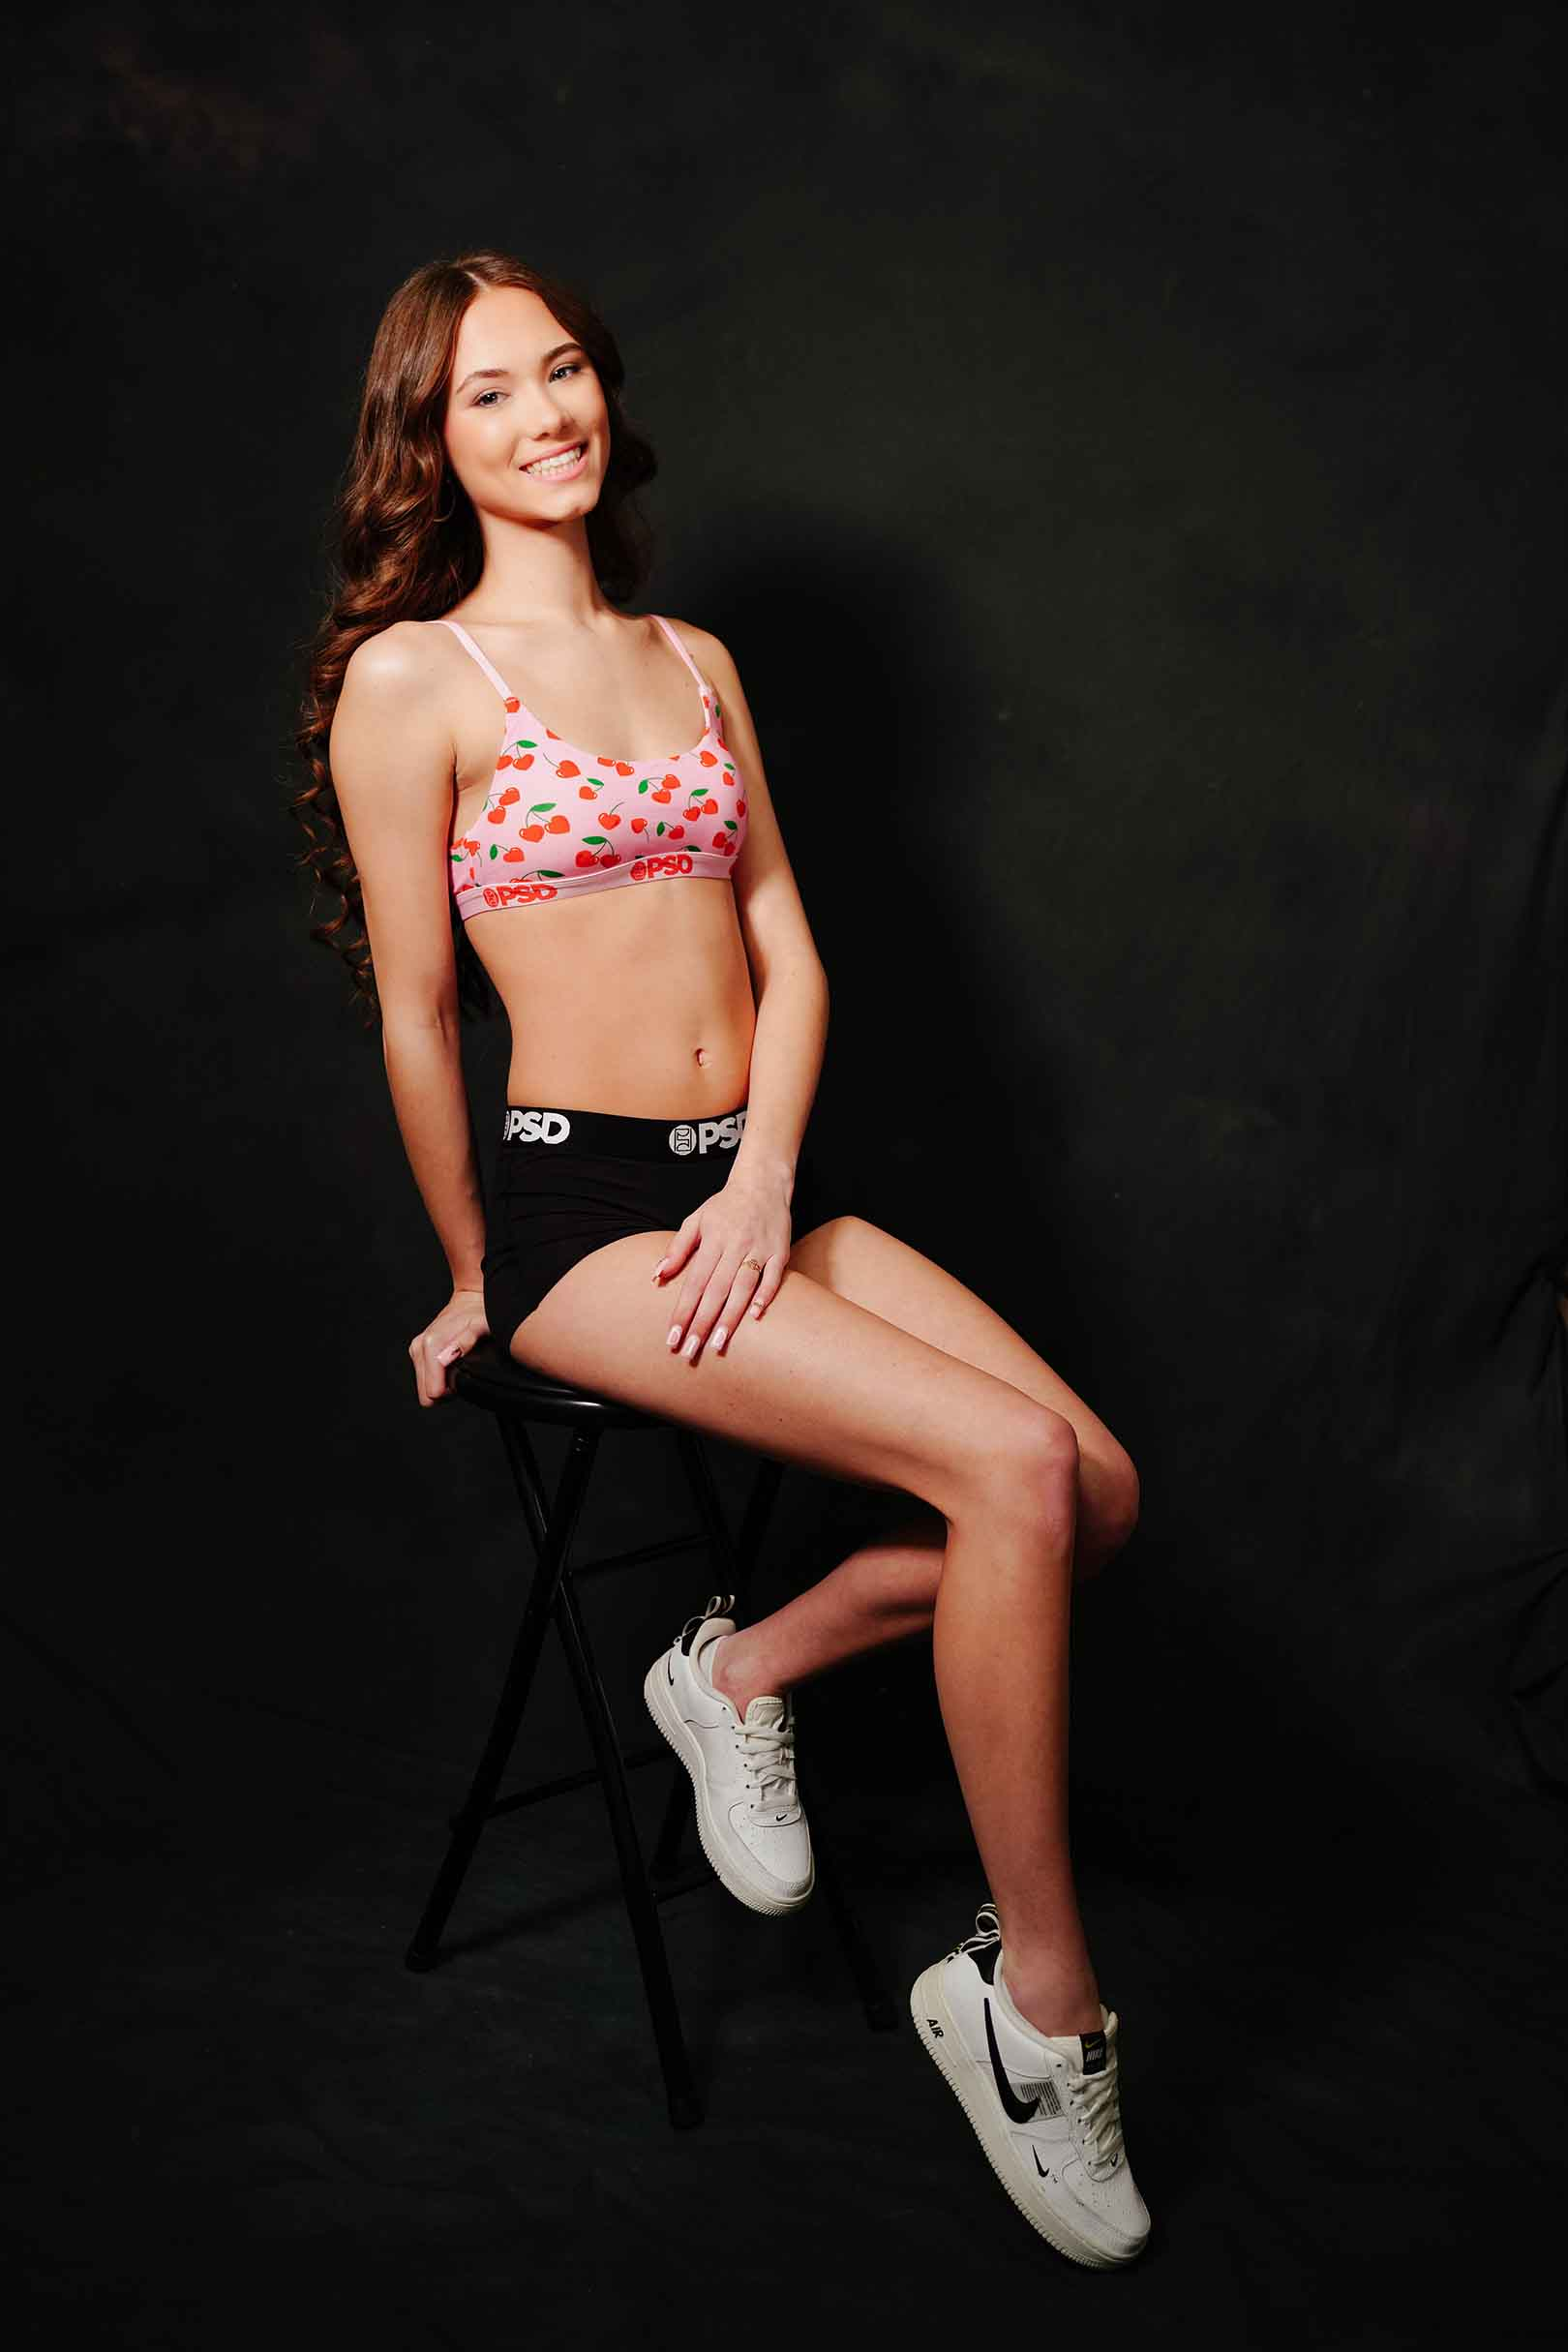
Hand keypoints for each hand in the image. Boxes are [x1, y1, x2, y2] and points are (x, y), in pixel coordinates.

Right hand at [409, 1285, 488, 1406]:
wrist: (471, 1300)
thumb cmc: (479, 1314)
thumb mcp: (482, 1324)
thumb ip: (467, 1339)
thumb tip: (454, 1352)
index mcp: (432, 1345)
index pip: (433, 1391)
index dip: (450, 1391)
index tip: (464, 1379)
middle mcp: (420, 1347)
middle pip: (426, 1393)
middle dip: (445, 1389)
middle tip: (463, 1373)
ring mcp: (417, 1349)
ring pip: (425, 1388)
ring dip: (443, 1382)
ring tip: (460, 1365)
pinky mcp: (418, 1351)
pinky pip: (427, 1379)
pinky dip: (441, 1376)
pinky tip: (454, 1363)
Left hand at [652, 1166, 791, 1360]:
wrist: (763, 1183)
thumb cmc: (725, 1206)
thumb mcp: (696, 1220)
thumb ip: (678, 1248)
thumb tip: (657, 1275)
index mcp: (712, 1240)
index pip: (693, 1282)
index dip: (682, 1310)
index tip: (672, 1336)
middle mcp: (735, 1246)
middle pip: (715, 1290)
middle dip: (702, 1323)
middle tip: (690, 1351)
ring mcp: (759, 1249)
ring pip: (743, 1287)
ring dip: (730, 1317)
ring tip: (718, 1345)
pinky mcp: (780, 1251)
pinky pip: (773, 1277)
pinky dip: (765, 1295)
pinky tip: (756, 1317)